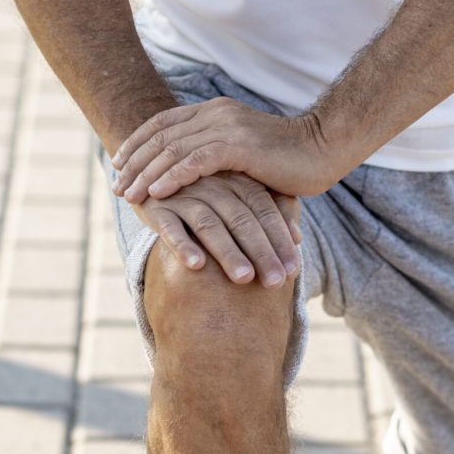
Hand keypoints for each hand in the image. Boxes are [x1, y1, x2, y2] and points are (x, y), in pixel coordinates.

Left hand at [111, 98, 346, 202]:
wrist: (325, 148)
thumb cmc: (291, 159)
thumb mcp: (246, 154)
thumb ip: (220, 157)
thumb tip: (198, 176)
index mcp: (215, 113)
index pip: (164, 124)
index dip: (137, 144)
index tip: (119, 165)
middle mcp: (216, 115)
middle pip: (161, 135)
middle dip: (134, 162)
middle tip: (116, 186)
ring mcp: (227, 128)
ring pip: (173, 149)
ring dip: (146, 173)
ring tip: (129, 195)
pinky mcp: (239, 147)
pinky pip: (195, 162)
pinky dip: (172, 177)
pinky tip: (156, 193)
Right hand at [131, 171, 301, 286]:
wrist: (155, 172)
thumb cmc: (208, 194)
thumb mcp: (240, 197)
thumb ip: (271, 212)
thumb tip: (298, 238)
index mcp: (237, 181)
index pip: (265, 211)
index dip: (280, 240)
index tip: (293, 270)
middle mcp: (213, 185)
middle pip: (242, 220)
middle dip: (261, 252)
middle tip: (275, 282)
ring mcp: (184, 195)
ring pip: (209, 224)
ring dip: (228, 252)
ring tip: (244, 278)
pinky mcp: (157, 207)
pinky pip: (170, 227)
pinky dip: (183, 244)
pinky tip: (196, 265)